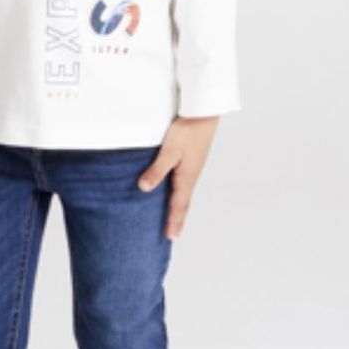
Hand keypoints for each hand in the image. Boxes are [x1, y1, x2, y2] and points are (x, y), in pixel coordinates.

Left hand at [137, 115, 220, 238]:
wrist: (204, 112)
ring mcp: (192, 167)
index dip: (174, 221)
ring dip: (178, 206)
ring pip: (184, 191)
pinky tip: (174, 189)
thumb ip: (157, 170)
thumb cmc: (188, 130)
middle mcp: (191, 175)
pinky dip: (179, 192)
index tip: (171, 236)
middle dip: (177, 218)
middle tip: (173, 234)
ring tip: (173, 217)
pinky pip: (184, 181)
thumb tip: (145, 188)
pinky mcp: (191, 158)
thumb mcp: (169, 151)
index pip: (179, 205)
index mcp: (187, 177)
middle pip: (183, 201)